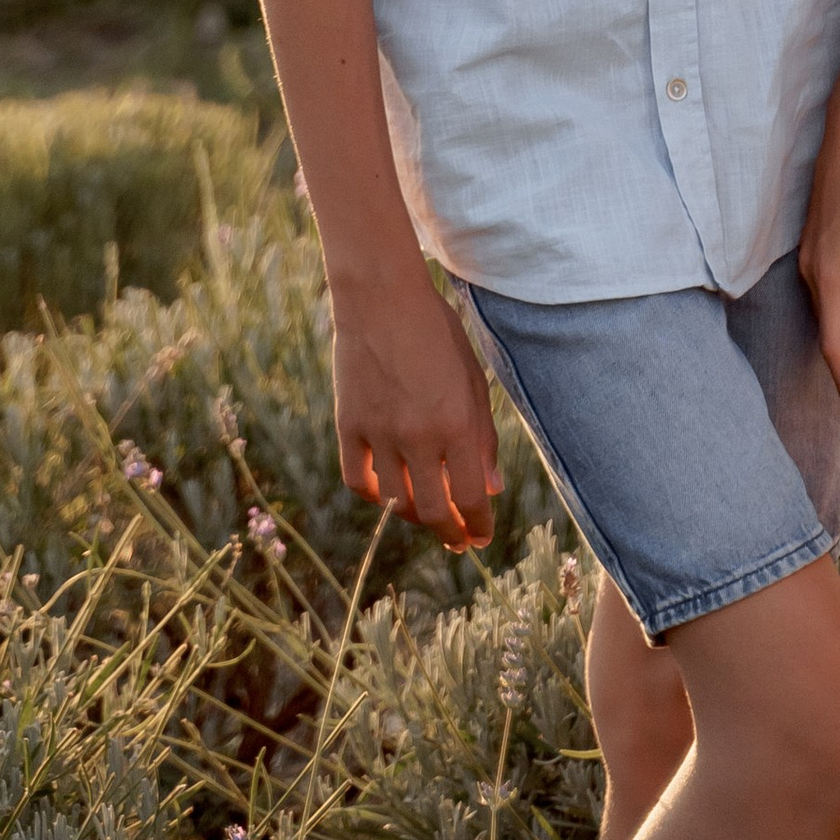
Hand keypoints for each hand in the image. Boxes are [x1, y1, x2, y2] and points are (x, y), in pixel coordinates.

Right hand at [327, 264, 504, 550]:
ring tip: (428, 515)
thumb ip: (483, 436)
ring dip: (415, 516)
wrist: (382, 299)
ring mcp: (379, 433)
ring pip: (395, 501)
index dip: (478, 524)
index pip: (471, 497)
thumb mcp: (473, 379)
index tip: (481, 537)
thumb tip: (491, 488)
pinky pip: (359, 481)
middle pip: (433, 511)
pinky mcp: (349, 427)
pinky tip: (389, 492)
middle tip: (458, 540)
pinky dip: (375, 494)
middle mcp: (418, 435)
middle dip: (450, 533)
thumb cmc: (437, 334)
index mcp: (456, 422)